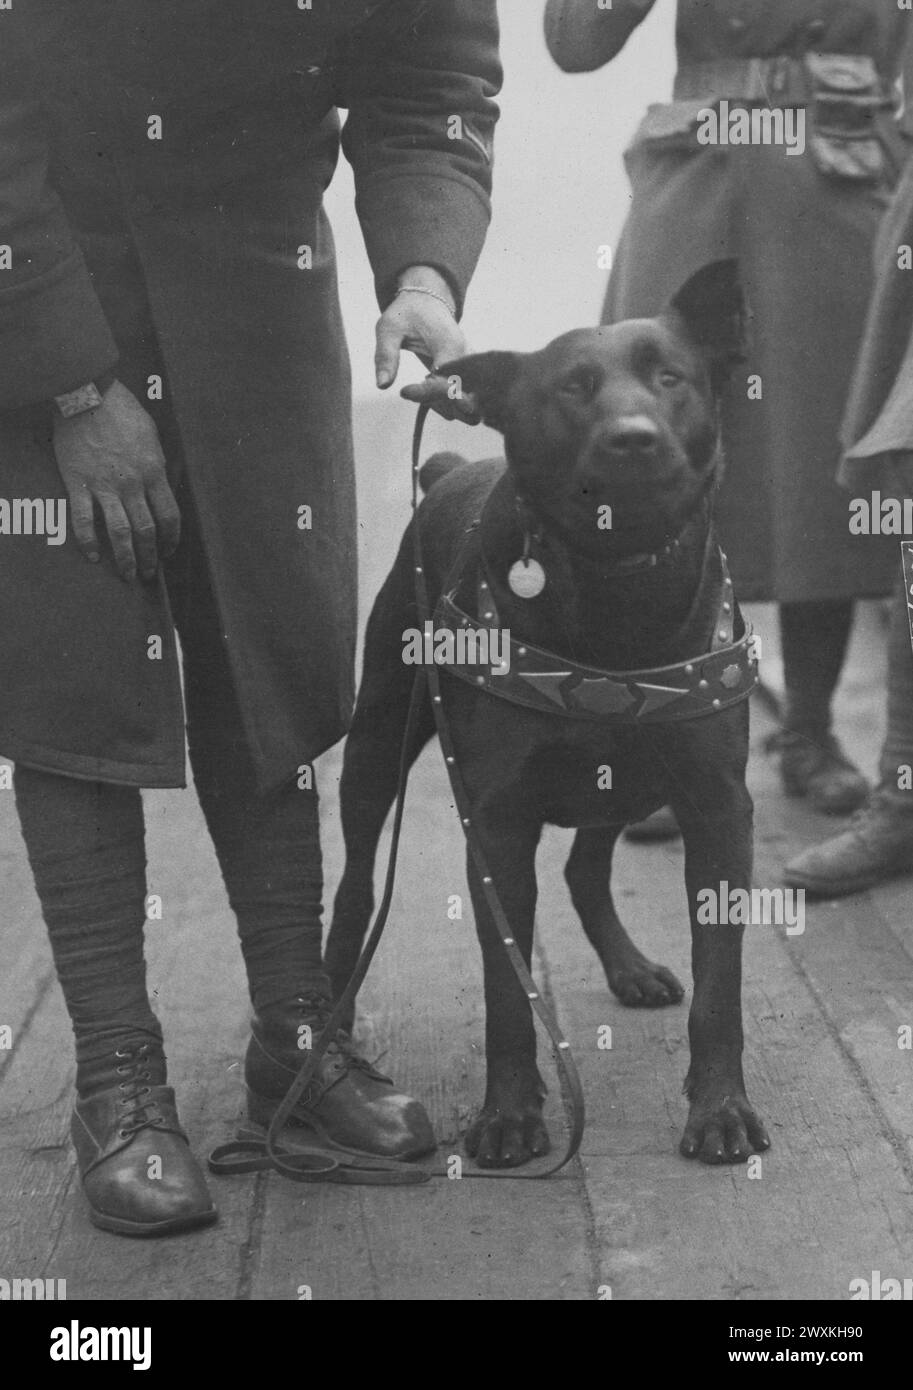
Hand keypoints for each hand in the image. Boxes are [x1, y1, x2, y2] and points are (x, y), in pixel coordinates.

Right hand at [52, 379, 180, 581]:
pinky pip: (85, 520)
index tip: (169, 552)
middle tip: (150, 574)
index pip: (170, 516)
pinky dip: (89, 542)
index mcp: (155, 472)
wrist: (88, 395)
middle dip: (151, 556)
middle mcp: (133, 485)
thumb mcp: (152, 435)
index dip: (172, 539)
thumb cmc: (122, 410)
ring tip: (129, 575)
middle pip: (147, 531)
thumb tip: (162, 482)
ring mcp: (105, 486)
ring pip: (120, 532)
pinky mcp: (79, 484)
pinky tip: (94, 557)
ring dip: (126, 558)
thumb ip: (158, 463)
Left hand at [374, 267, 477, 421]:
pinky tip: (428, 390)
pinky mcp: (472, 376)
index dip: (425, 394)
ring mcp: (474, 368)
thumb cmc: (407, 314)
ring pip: (468, 407)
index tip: (403, 390)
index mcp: (451, 345)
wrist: (428, 302)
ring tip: (418, 390)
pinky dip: (449, 404)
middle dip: (438, 405)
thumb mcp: (388, 329)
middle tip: (411, 391)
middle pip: (464, 402)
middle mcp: (468, 359)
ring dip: (443, 407)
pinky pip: (467, 402)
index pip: (447, 384)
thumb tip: (382, 385)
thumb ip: (385, 356)